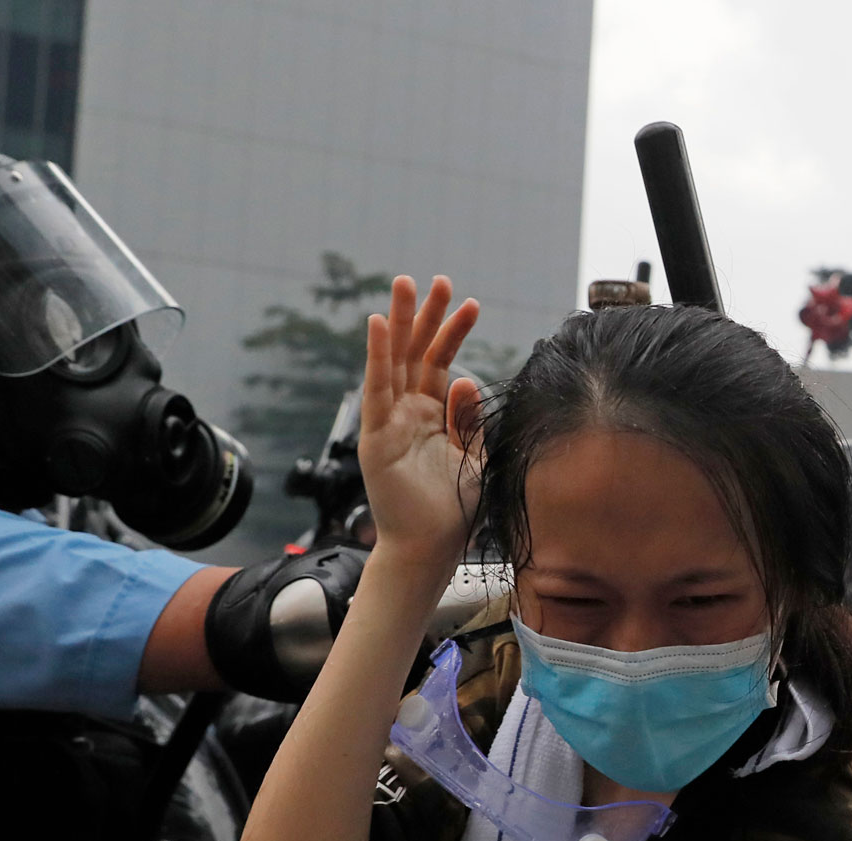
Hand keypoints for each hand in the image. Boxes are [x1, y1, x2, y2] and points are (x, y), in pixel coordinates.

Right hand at [359, 275, 482, 572]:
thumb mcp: (475, 458)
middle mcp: (409, 413)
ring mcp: (390, 423)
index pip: (442, 363)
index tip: (472, 304)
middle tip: (437, 279)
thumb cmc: (454, 511)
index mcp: (434, 417)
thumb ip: (470, 420)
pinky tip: (379, 325)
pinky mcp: (376, 438)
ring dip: (398, 322)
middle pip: (417, 353)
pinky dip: (377, 357)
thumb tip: (464, 379)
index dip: (454, 332)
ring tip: (404, 285)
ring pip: (394, 362)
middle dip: (426, 315)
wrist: (431, 549)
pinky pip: (376, 390)